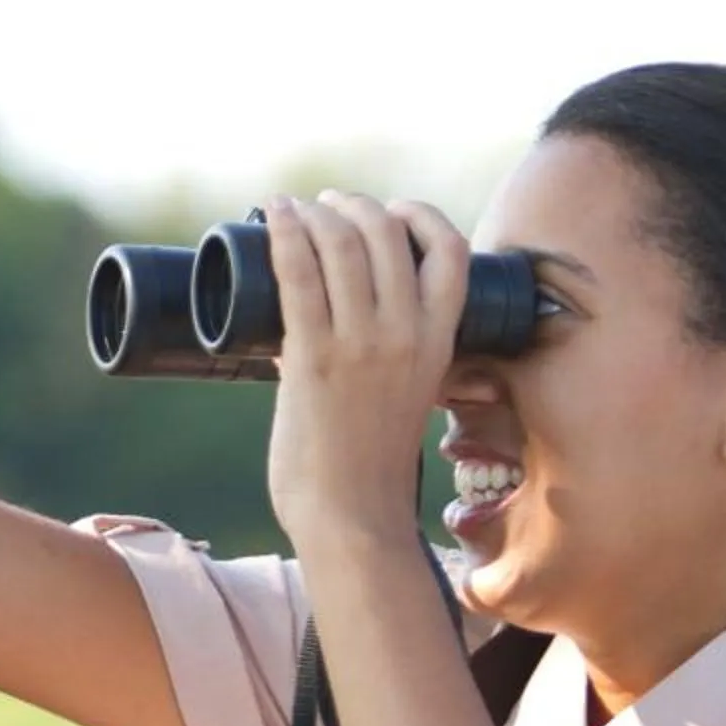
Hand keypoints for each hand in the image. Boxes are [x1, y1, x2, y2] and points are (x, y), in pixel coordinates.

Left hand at [261, 190, 470, 547]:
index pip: (452, 252)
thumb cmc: (369, 467)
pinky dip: (285, 234)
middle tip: (326, 206)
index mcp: (439, 342)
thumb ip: (386, 358)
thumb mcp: (405, 396)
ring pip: (343, 244)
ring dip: (316, 213)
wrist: (352, 519)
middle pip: (388, 234)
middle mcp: (407, 335)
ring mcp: (361, 344)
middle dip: (354, 206)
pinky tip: (274, 215)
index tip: (392, 211)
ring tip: (296, 208)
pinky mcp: (314, 358)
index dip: (422, 216)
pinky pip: (299, 276)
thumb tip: (329, 323)